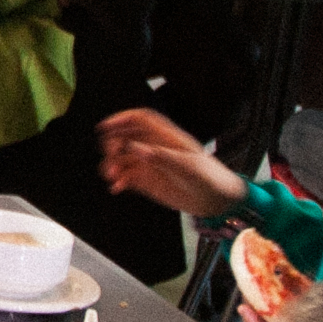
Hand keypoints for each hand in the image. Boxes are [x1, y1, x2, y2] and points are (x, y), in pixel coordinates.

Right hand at [95, 108, 246, 216]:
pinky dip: (118, 181)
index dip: (121, 118)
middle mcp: (156, 148)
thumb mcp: (187, 167)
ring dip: (112, 165)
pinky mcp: (148, 181)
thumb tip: (136, 148)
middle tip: (111, 156)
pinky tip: (117, 187)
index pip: (140, 119)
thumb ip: (161, 157)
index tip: (105, 127)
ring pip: (122, 158)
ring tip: (112, 176)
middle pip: (126, 136)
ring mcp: (151, 165)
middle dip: (113, 144)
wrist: (217, 202)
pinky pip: (126, 177)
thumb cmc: (210, 179)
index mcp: (167, 138)